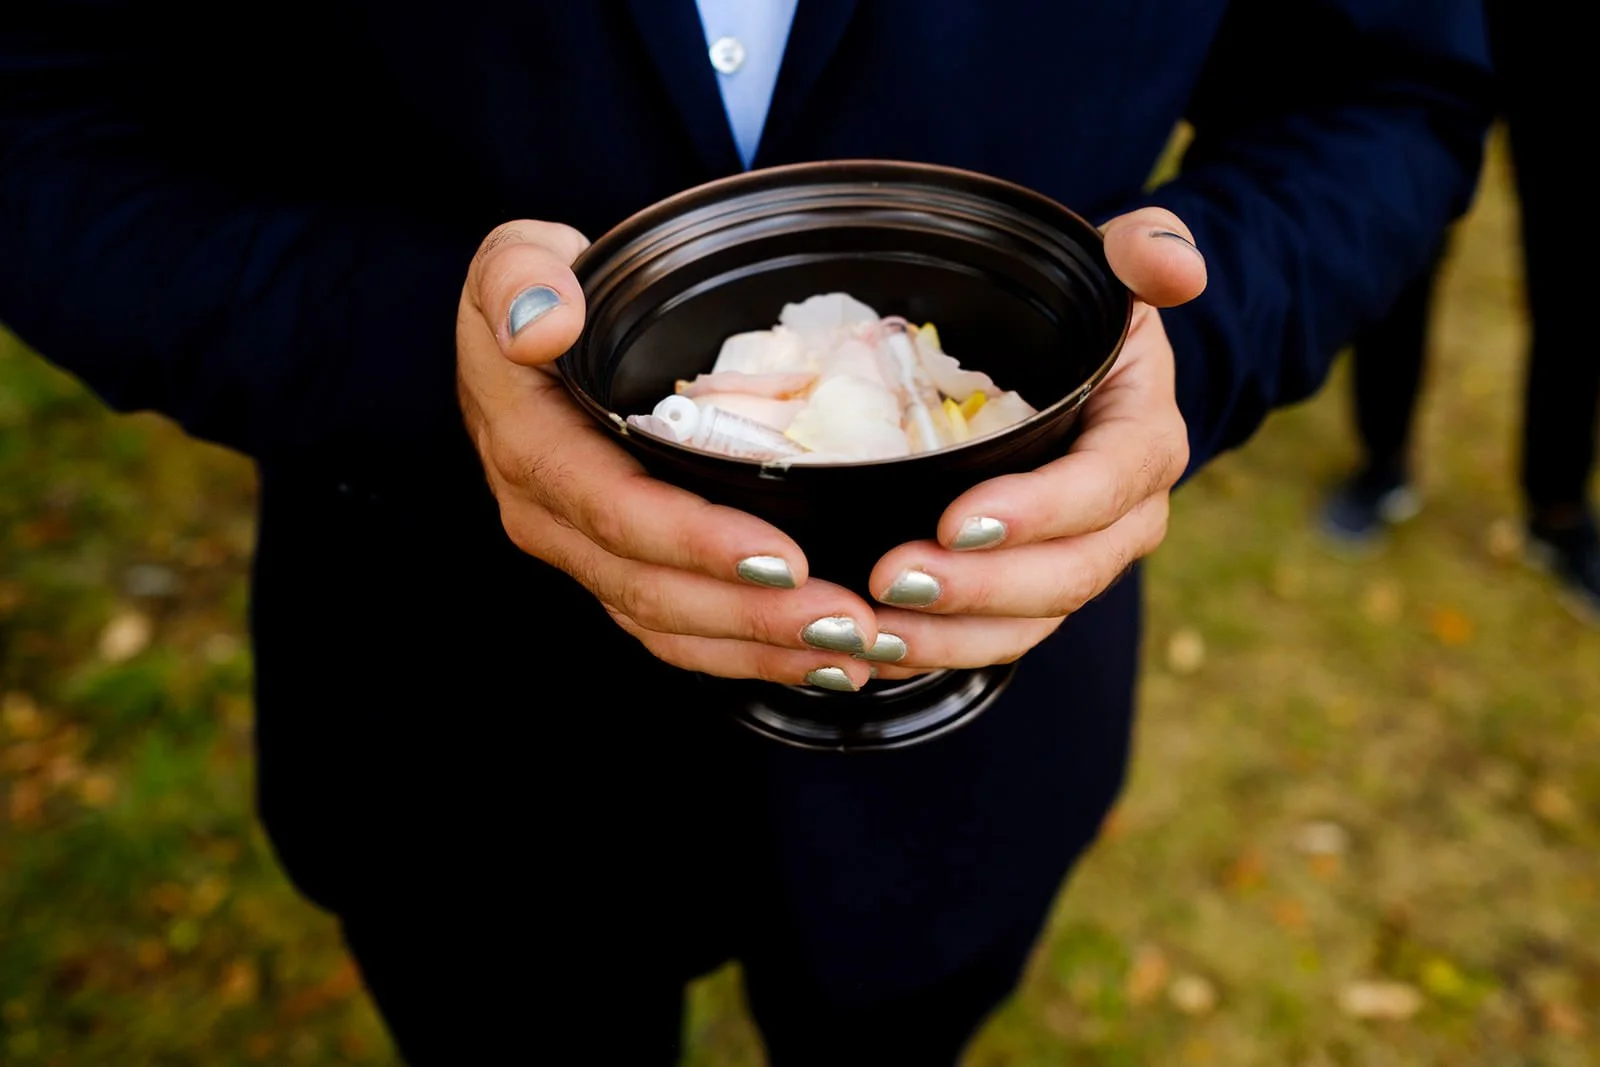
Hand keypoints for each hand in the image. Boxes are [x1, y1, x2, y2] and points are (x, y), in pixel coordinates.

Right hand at [456, 222, 879, 689]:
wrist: (532, 333)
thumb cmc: (540, 292)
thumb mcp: (515, 253)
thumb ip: (520, 272)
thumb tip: (544, 322)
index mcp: (531, 448)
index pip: (614, 508)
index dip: (695, 541)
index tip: (784, 556)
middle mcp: (552, 519)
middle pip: (650, 588)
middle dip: (751, 614)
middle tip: (846, 622)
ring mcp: (586, 554)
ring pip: (669, 626)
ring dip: (761, 648)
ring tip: (854, 651)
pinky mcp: (621, 571)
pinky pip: (681, 631)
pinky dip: (750, 653)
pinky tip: (824, 659)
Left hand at [865, 209, 1204, 678]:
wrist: (1071, 371)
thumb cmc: (1082, 316)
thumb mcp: (1112, 267)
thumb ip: (1142, 249)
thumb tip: (1176, 265)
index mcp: (1145, 443)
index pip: (1102, 487)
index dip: (1037, 512)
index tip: (956, 520)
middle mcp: (1124, 518)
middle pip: (1066, 574)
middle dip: (979, 587)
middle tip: (892, 578)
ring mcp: (1079, 563)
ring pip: (1029, 622)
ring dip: (950, 637)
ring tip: (875, 630)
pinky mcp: (1033, 594)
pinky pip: (994, 636)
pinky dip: (937, 650)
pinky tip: (875, 650)